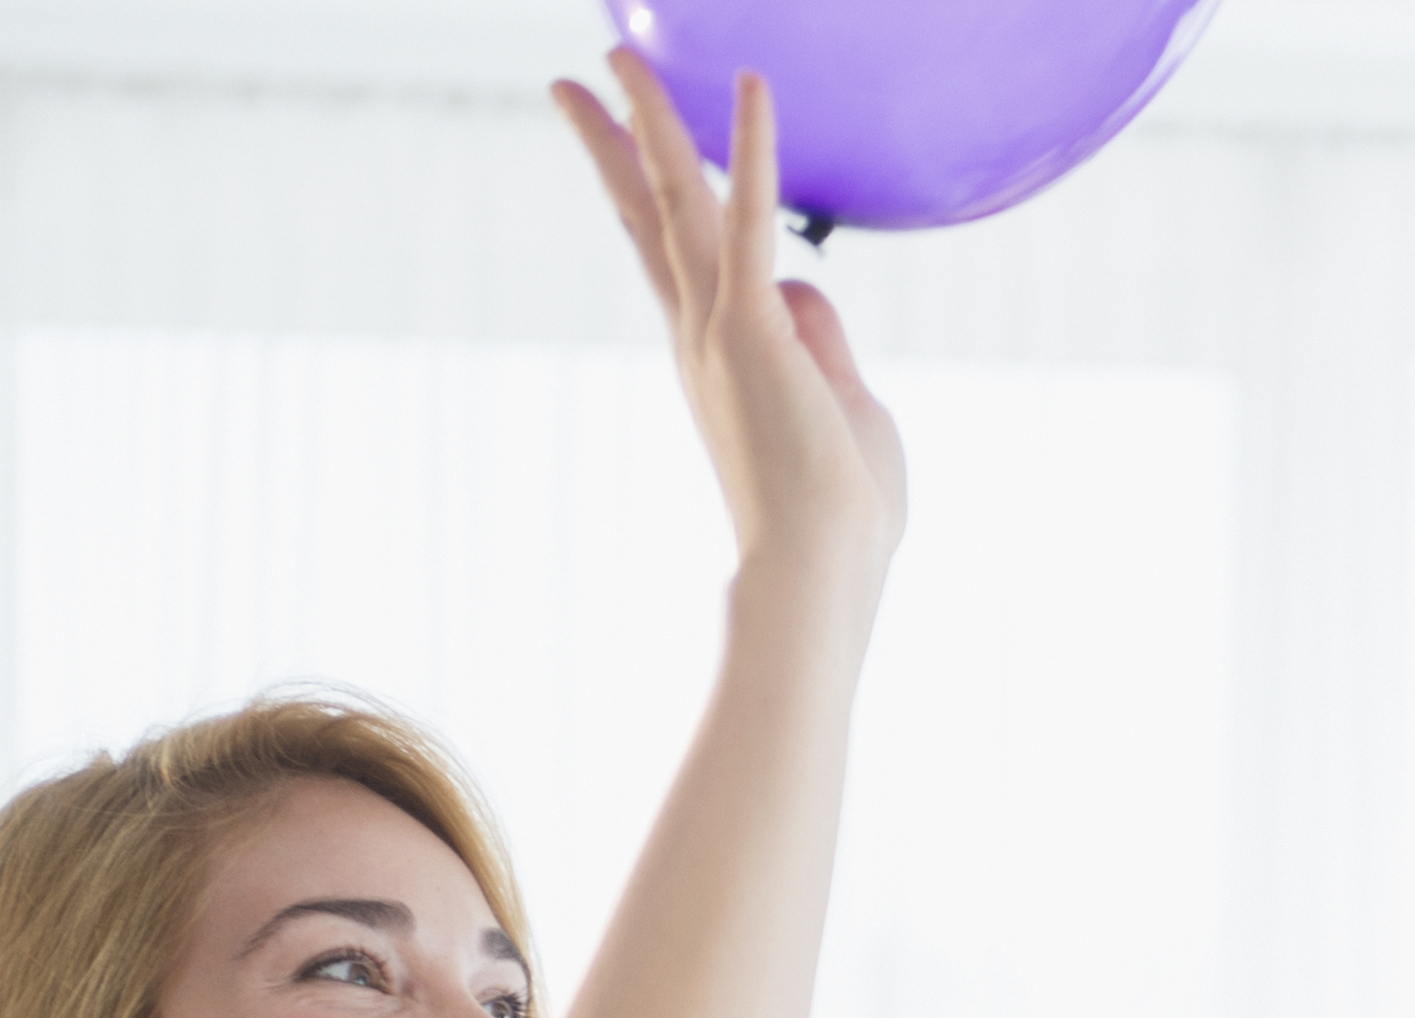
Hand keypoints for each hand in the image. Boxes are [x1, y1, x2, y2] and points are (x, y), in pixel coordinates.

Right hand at [554, 52, 907, 590]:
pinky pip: (749, 215)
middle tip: (572, 81)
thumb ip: (819, 339)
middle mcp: (701, 332)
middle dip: (612, 141)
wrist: (819, 564)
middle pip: (647, 215)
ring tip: (618, 57)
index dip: (643, 193)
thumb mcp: (842, 406)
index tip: (619, 149)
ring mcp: (720, 325)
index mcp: (716, 353)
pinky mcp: (753, 322)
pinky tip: (752, 83)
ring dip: (650, 121)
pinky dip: (751, 147)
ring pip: (677, 198)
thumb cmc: (839, 506)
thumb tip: (800, 285)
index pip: (672, 255)